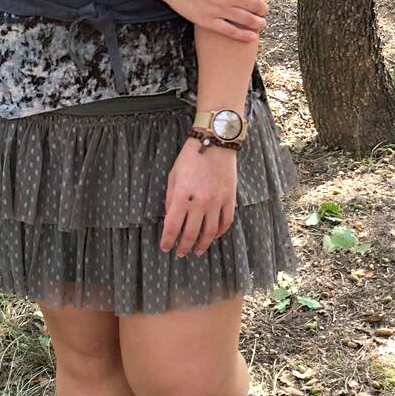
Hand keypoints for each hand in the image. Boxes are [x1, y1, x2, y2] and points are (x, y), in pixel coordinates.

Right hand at [155, 0, 269, 41]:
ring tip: (260, 23)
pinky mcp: (209, 21)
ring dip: (258, 23)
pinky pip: (231, 32)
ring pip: (248, 20)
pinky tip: (251, 37)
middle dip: (264, 9)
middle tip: (263, 10)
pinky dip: (244, 36)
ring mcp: (220, 10)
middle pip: (258, 6)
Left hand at [159, 137, 237, 256]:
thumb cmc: (191, 157)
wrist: (216, 142)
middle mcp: (200, 202)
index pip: (172, 227)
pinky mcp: (229, 199)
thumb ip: (171, 198)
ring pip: (209, 232)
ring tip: (197, 251)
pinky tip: (213, 237)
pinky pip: (226, 222)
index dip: (167, 240)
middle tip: (180, 253)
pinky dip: (219, 233)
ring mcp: (217, 202)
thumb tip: (170, 217)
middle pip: (191, 233)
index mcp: (182, 196)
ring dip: (202, 244)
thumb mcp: (173, 175)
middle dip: (184, 247)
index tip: (165, 247)